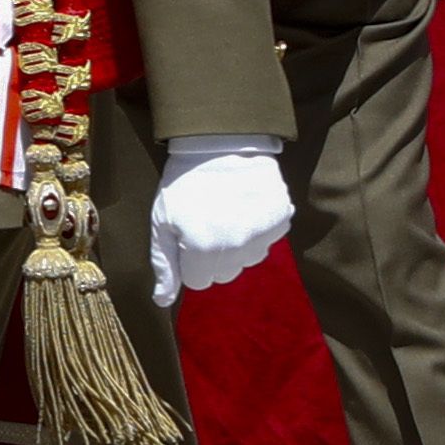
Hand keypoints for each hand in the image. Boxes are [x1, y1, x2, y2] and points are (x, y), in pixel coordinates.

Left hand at [149, 135, 292, 307]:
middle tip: (206, 223)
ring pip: (248, 259)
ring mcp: (263, 232)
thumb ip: (164, 265)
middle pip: (224, 274)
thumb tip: (163, 302)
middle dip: (212, 256)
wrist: (218, 142)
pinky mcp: (282, 217)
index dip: (188, 259)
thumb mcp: (161, 221)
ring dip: (236, 244)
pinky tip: (244, 207)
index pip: (198, 282)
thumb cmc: (182, 183)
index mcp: (202, 248)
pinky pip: (268, 241)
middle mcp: (237, 246)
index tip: (186, 235)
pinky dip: (257, 229)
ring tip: (226, 213)